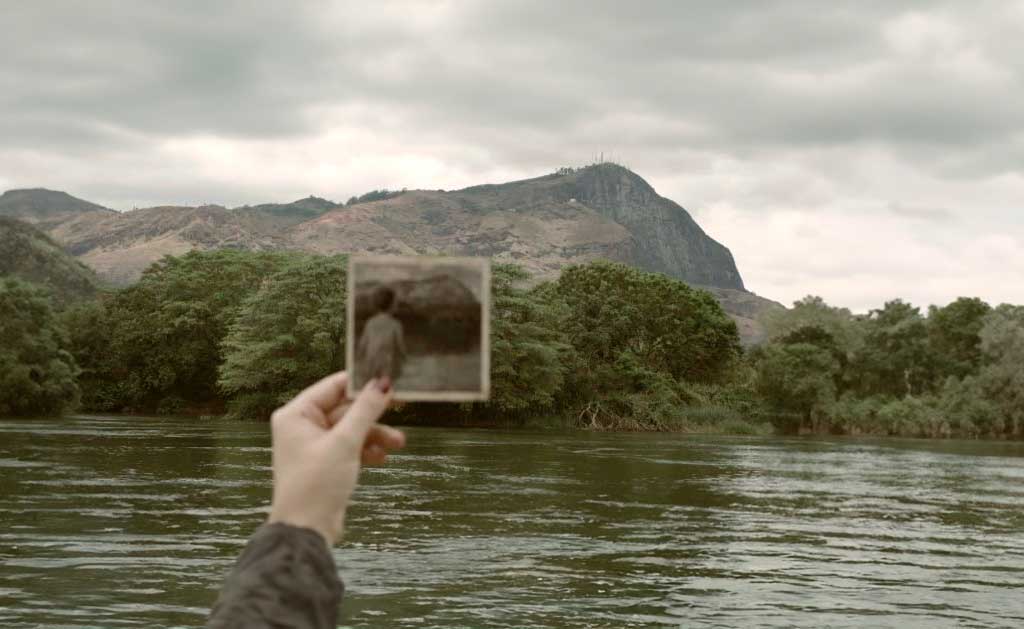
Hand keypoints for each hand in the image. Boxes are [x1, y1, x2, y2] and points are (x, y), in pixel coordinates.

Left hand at [266, 372, 404, 544]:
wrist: (307, 530)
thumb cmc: (316, 484)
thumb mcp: (344, 442)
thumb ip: (365, 410)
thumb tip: (382, 383)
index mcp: (296, 414)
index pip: (333, 386)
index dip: (361, 384)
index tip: (389, 381)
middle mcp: (302, 426)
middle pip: (345, 409)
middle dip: (373, 415)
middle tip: (401, 408)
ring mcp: (314, 446)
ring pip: (351, 430)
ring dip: (374, 435)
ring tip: (398, 442)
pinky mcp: (325, 463)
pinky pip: (349, 447)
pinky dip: (366, 450)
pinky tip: (382, 458)